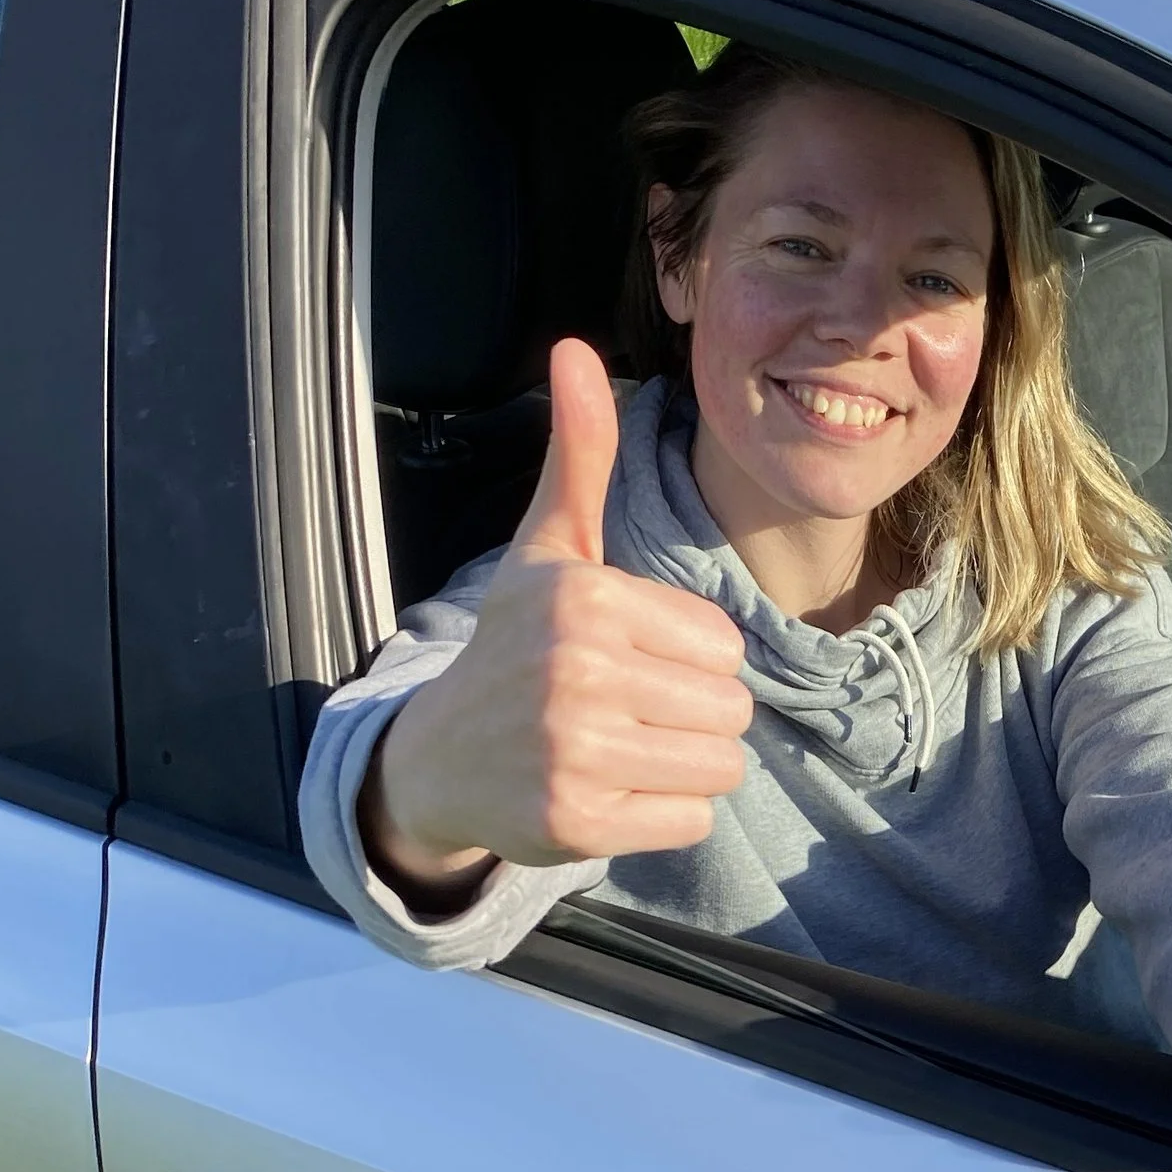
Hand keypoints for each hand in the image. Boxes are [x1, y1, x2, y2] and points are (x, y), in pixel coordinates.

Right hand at [363, 340, 752, 901]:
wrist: (441, 757)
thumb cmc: (515, 647)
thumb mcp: (549, 551)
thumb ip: (579, 458)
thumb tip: (576, 348)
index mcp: (586, 599)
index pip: (724, 646)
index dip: (688, 660)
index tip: (623, 661)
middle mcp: (577, 671)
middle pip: (731, 708)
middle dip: (692, 717)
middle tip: (623, 713)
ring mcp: (574, 751)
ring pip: (720, 766)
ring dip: (683, 768)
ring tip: (620, 751)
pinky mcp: (578, 822)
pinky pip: (690, 820)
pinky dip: (662, 816)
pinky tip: (607, 794)